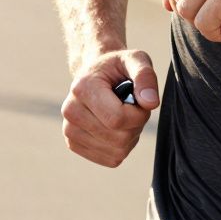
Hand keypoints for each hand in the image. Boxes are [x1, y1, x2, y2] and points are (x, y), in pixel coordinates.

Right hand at [60, 49, 159, 167]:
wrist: (95, 74)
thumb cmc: (118, 67)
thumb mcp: (135, 60)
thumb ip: (145, 76)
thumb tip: (151, 103)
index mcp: (82, 88)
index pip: (117, 119)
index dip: (139, 115)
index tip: (142, 101)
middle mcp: (70, 111)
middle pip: (119, 138)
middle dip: (136, 125)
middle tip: (132, 107)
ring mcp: (69, 130)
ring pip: (117, 152)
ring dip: (130, 136)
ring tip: (123, 115)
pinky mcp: (74, 144)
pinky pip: (111, 159)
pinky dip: (122, 147)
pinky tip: (116, 128)